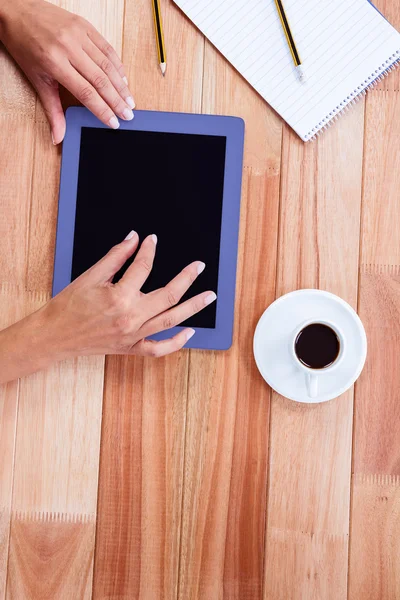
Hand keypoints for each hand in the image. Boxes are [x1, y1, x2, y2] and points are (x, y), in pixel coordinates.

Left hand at [0, 0, 134, 143]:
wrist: (17, 11)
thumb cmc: (24, 45)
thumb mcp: (37, 80)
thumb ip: (52, 110)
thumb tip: (58, 136)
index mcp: (54, 63)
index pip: (86, 93)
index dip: (103, 110)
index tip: (114, 122)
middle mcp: (68, 47)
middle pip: (101, 80)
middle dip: (117, 101)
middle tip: (128, 115)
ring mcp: (78, 34)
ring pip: (107, 65)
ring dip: (121, 86)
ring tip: (129, 101)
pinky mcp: (84, 25)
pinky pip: (106, 47)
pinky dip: (117, 65)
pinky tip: (123, 79)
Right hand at [44, 231, 215, 357]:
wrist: (54, 336)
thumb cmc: (68, 306)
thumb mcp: (90, 276)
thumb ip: (115, 256)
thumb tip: (133, 238)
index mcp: (119, 297)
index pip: (143, 268)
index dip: (149, 250)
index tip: (152, 240)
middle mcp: (130, 318)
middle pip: (168, 296)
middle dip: (187, 278)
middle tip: (199, 266)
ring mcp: (133, 336)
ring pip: (171, 321)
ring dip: (193, 307)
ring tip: (209, 297)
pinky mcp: (130, 349)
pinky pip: (158, 350)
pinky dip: (176, 343)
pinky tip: (190, 333)